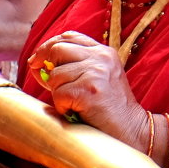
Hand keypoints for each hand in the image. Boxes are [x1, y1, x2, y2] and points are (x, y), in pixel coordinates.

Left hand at [27, 30, 147, 148]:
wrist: (133, 131)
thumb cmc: (108, 109)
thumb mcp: (94, 79)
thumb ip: (71, 67)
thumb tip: (35, 64)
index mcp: (103, 52)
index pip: (68, 36)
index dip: (48, 46)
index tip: (37, 60)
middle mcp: (101, 57)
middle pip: (57, 50)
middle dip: (46, 67)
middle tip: (48, 84)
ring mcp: (96, 72)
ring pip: (55, 75)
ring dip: (58, 93)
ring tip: (75, 104)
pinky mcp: (89, 90)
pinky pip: (58, 94)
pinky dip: (62, 107)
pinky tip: (77, 112)